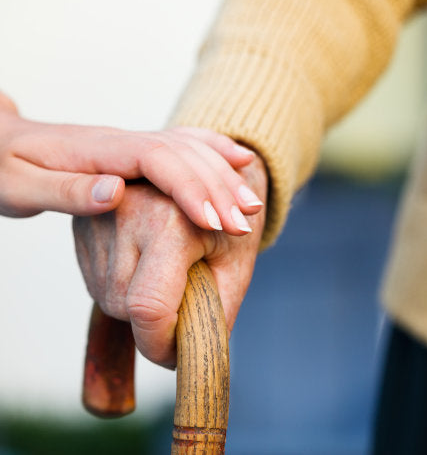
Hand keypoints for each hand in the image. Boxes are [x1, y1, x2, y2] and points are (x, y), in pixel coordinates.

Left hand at [0, 93, 259, 232]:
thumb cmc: (6, 168)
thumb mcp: (22, 186)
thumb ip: (70, 191)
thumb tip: (117, 194)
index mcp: (98, 152)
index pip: (155, 161)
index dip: (188, 188)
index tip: (213, 222)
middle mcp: (123, 143)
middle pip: (182, 155)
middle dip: (218, 188)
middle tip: (246, 223)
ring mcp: (132, 144)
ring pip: (190, 149)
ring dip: (223, 175)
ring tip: (252, 205)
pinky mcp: (137, 151)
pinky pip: (184, 144)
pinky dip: (214, 150)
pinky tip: (239, 160)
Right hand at [73, 154, 266, 366]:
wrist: (206, 174)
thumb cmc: (228, 219)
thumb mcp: (235, 265)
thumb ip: (214, 314)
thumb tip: (189, 358)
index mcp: (169, 219)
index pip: (148, 306)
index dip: (161, 344)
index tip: (177, 354)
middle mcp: (124, 211)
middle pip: (125, 306)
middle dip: (154, 323)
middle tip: (184, 300)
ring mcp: (98, 214)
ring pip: (108, 296)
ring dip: (137, 304)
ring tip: (167, 273)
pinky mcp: (84, 222)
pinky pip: (97, 279)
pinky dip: (123, 286)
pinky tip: (146, 264)